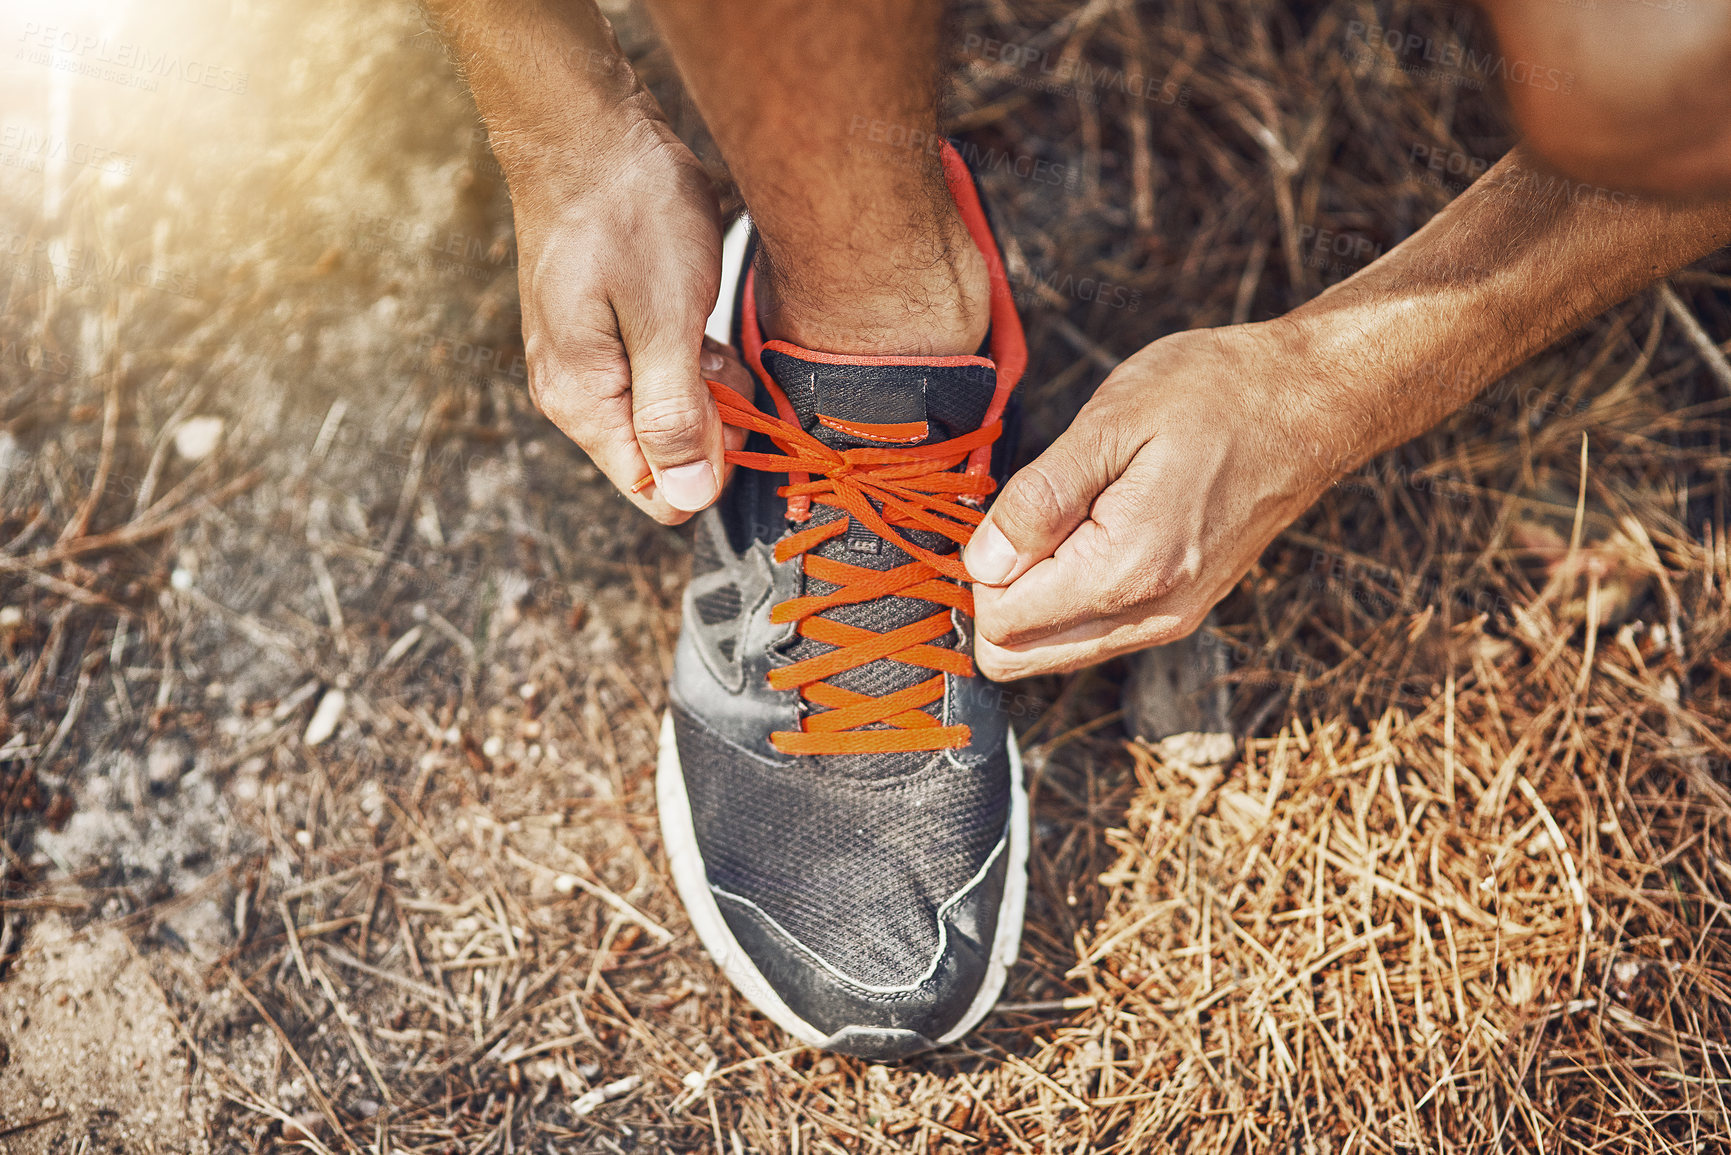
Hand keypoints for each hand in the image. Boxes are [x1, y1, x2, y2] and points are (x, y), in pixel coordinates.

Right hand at [513, 102, 749, 523]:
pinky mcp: (607, 335)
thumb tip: (687, 498)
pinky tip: (696, 313)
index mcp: (583, 403)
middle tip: (721, 354)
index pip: (657, 493)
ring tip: (704, 322)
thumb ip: (676, 415)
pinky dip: (693, 355)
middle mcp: (577, 395)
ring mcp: (590, 365)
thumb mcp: (666, 319)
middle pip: (667, 456)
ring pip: (672, 413)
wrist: (587, 128)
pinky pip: (664, 374)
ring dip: (709, 383)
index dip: (713, 466)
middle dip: (714, 421)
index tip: (740, 413)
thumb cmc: (625, 213)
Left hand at [963, 321, 1344, 678]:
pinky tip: (1087, 531)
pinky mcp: (1178, 613)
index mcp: (1127, 570)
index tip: (1002, 512)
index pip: (1001, 625)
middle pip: (1017, 658)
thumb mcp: (1112, 422)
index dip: (979, 569)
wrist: (1310, 404)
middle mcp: (1149, 616)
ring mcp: (1168, 622)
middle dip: (995, 597)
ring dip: (1030, 599)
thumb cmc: (1216, 396)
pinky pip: (1090, 635)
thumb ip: (1039, 499)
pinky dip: (1066, 598)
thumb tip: (981, 563)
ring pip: (1050, 653)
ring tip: (1060, 517)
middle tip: (1019, 520)